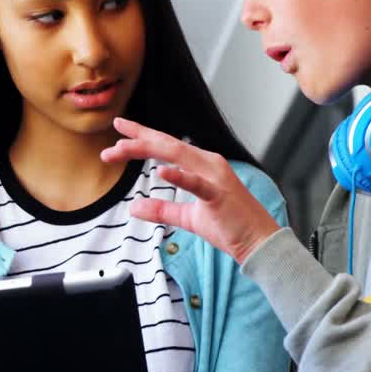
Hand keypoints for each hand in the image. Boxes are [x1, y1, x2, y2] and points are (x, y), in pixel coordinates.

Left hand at [100, 117, 280, 263]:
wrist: (259, 243)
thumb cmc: (228, 227)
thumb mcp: (187, 218)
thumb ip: (161, 210)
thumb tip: (134, 207)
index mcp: (202, 165)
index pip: (167, 145)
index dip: (142, 135)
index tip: (119, 128)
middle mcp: (208, 163)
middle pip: (167, 144)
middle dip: (137, 140)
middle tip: (111, 145)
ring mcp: (215, 177)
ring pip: (178, 155)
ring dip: (147, 149)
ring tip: (123, 148)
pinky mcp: (219, 195)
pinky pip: (197, 183)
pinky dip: (179, 175)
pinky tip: (160, 171)